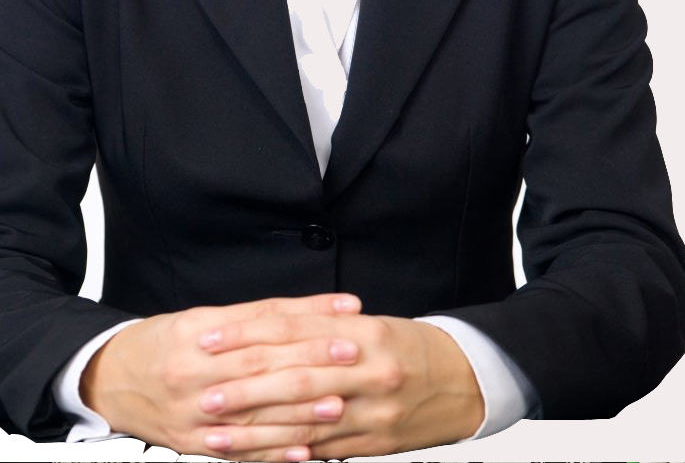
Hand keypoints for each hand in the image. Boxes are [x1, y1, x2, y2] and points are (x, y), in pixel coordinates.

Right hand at [78, 292, 362, 458]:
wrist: (107, 378)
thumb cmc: (162, 342)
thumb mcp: (199, 318)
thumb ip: (252, 317)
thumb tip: (309, 311)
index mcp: (199, 332)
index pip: (263, 324)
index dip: (308, 319)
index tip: (345, 316)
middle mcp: (195, 372)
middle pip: (263, 366)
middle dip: (312, 361)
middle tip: (353, 356)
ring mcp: (193, 413)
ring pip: (255, 412)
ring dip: (300, 411)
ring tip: (339, 404)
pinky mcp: (191, 444)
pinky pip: (238, 452)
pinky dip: (273, 452)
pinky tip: (305, 452)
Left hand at [195, 311, 484, 460]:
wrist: (467, 381)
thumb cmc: (411, 347)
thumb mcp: (371, 325)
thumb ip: (323, 325)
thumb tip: (269, 326)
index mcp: (361, 331)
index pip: (292, 329)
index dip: (246, 334)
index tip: (208, 339)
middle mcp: (368, 369)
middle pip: (295, 376)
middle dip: (245, 387)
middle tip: (205, 393)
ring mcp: (373, 410)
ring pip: (304, 421)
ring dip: (256, 430)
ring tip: (217, 434)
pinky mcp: (376, 443)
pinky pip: (323, 450)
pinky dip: (286, 454)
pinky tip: (256, 458)